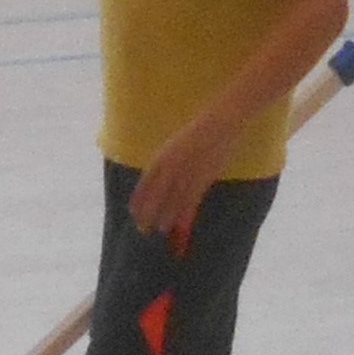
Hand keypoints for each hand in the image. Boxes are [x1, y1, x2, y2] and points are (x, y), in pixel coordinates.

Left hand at [130, 116, 226, 243]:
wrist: (220, 125)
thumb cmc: (197, 134)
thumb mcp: (174, 146)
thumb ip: (165, 163)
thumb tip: (159, 183)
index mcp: (161, 157)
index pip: (145, 184)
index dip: (139, 200)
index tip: (133, 212)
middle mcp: (170, 167)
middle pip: (156, 196)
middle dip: (148, 213)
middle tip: (143, 228)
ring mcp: (187, 173)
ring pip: (173, 202)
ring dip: (166, 217)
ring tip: (161, 229)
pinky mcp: (203, 179)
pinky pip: (191, 202)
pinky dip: (185, 216)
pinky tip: (180, 227)